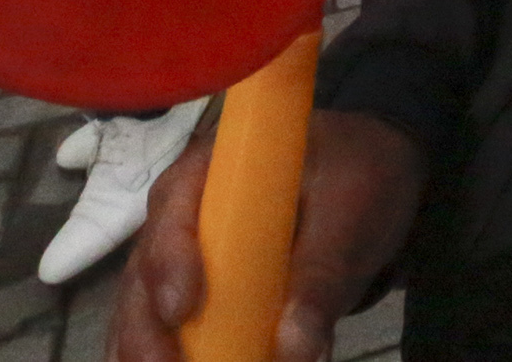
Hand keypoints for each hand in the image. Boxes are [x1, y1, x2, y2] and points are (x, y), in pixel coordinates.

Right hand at [113, 111, 423, 361]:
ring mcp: (183, 255)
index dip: (171, 259)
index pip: (177, 209)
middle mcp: (183, 211)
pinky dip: (167, 354)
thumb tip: (294, 350)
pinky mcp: (197, 294)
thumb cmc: (355, 176)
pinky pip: (167, 330)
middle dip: (148, 328)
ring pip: (144, 308)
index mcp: (214, 168)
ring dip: (147, 349)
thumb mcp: (352, 214)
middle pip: (147, 270)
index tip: (181, 309)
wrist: (367, 178)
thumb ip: (322, 276)